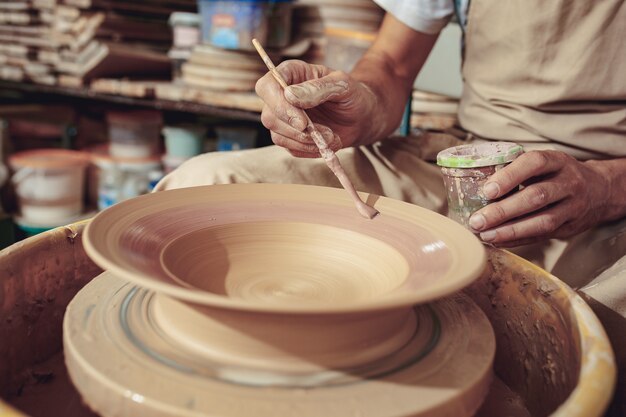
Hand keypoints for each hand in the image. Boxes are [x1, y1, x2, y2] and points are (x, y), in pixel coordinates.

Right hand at [255, 60, 379, 157]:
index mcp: (291, 74)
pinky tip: (328, 143)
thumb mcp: (342, 85)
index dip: (278, 105)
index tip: (302, 121)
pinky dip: (310, 150)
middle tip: (326, 133)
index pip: (266, 86)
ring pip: (278, 136)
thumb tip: (290, 95)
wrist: (362, 117)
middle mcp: (282, 96)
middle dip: (297, 130)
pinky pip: (291, 149)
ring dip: (306, 142)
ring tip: (332, 137)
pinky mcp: (291, 137)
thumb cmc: (352, 95)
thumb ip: (318, 88)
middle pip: (269, 116)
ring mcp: (284, 118)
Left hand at [468, 150, 610, 246]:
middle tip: (477, 220)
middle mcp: (569, 182)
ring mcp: (573, 206)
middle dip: (503, 210)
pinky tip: (499, 242)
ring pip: (542, 221)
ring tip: (485, 235)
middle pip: (536, 197)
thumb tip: (474, 184)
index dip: (510, 176)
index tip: (487, 190)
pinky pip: (543, 236)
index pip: (534, 164)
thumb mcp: (544, 164)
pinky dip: (519, 240)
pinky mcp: (571, 227)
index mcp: (557, 161)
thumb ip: (517, 170)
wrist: (599, 191)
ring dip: (510, 230)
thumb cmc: (556, 175)